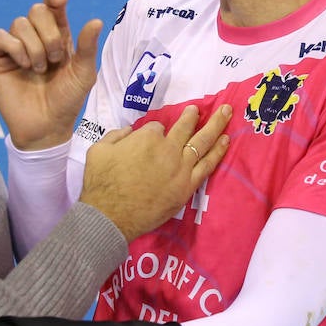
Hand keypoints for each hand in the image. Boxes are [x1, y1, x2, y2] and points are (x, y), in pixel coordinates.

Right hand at [0, 0, 100, 148]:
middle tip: (54, 59)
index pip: (53, 5)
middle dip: (49, 33)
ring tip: (38, 69)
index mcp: (59, 35)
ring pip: (19, 23)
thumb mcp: (84, 74)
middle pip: (36, 10)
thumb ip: (87, 47)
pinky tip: (23, 65)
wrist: (46, 126)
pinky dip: (14, 47)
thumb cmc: (67, 101)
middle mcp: (37, 37)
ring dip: (34, 47)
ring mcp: (16, 46)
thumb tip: (96, 20)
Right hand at [78, 103, 230, 241]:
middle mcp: (168, 149)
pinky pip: (207, 166)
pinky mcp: (187, 186)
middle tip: (200, 108)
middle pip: (186, 127)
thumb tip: (130, 132)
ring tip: (226, 111)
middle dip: (193, 115)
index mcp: (147, 137)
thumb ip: (116, 135)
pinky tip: (226, 140)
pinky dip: (218, 151)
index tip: (149, 138)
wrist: (110, 216)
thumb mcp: (98, 149)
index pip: (157, 127)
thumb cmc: (101, 183)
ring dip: (216, 124)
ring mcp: (180, 168)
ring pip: (203, 142)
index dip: (154, 132)